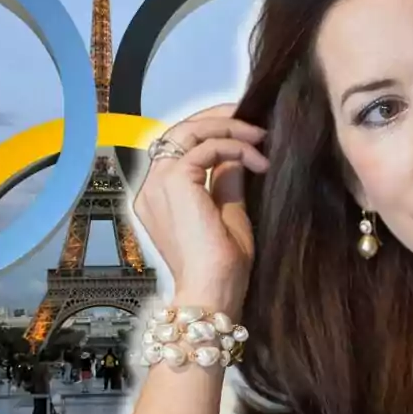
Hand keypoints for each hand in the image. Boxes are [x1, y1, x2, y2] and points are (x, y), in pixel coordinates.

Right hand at [132, 103, 268, 316]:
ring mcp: (159, 183)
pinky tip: (257, 160)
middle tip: (255, 123)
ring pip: (190, 131)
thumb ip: (226, 182)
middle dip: (219, 119)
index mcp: (159, 197)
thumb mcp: (229, 215)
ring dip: (229, 128)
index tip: (247, 133)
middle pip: (181, 131)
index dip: (212, 131)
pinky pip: (206, 147)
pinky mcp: (175, 182)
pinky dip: (234, 146)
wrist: (213, 294)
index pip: (180, 147)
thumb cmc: (220, 269)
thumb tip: (235, 155)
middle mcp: (152, 188)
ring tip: (260, 138)